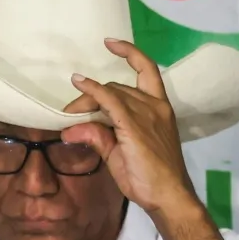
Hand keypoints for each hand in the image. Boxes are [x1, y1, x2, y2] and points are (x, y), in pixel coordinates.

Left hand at [62, 39, 201, 222]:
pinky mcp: (134, 125)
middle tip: (72, 111)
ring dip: (88, 99)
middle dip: (92, 95)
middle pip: (118, 87)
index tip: (110, 43)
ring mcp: (146, 114)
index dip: (131, 53)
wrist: (168, 196)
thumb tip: (70, 130)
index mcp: (160, 108)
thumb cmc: (149, 178)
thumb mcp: (119, 153)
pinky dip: (93, 91)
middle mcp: (155, 105)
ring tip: (70, 113)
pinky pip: (110, 100)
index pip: (148, 70)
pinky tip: (79, 85)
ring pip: (112, 93)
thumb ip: (99, 137)